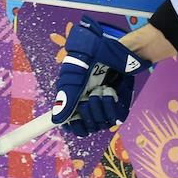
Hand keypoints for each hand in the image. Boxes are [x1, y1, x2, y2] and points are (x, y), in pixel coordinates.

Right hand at [52, 17, 148, 136]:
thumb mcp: (76, 72)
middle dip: (88, 113)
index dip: (73, 127)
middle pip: (87, 127)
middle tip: (90, 95)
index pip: (71, 126)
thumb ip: (66, 95)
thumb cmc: (94, 56)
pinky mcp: (120, 105)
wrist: (119, 50)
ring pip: (101, 124)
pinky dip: (113, 106)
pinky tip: (111, 92)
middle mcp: (89, 105)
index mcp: (73, 99)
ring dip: (101, 107)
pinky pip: (117, 118)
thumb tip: (57, 120)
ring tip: (102, 89)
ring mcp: (105, 106)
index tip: (75, 120)